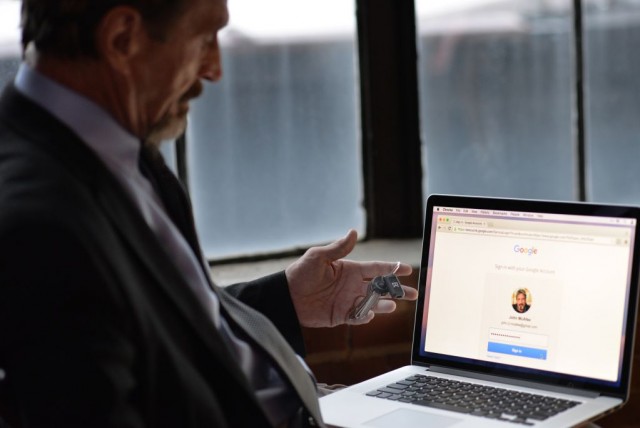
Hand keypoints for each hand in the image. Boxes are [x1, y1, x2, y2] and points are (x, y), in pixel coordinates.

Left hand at [285, 229, 417, 327]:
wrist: (287, 297)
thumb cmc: (301, 273)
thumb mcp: (318, 257)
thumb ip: (338, 248)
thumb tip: (353, 232)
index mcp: (351, 270)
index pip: (377, 268)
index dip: (392, 268)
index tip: (407, 268)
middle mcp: (353, 285)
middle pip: (381, 288)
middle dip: (398, 290)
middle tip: (414, 294)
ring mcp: (348, 301)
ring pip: (373, 303)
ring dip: (384, 305)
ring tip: (393, 305)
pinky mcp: (341, 315)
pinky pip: (358, 317)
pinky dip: (365, 316)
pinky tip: (369, 314)